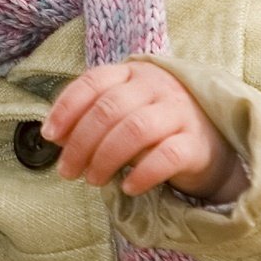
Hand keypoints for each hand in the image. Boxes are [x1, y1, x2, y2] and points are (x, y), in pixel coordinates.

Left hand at [42, 60, 247, 202]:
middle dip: (80, 143)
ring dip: (106, 158)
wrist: (210, 143)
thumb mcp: (122, 114)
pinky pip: (166, 155)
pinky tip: (128, 186)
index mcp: (133, 73)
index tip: (50, 136)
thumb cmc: (155, 128)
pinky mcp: (196, 142)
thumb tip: (56, 136)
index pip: (93, 81)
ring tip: (94, 179)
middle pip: (109, 109)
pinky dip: (142, 173)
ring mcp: (179, 111)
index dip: (67, 108)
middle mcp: (157, 86)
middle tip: (68, 171)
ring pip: (134, 130)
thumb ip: (90, 118)